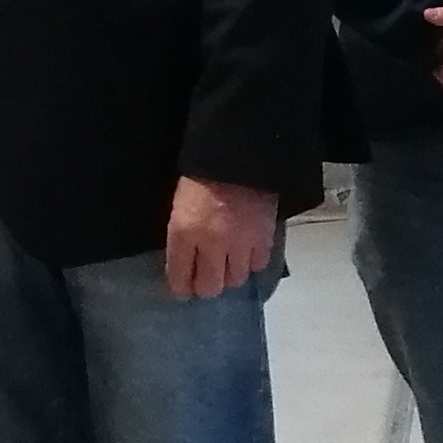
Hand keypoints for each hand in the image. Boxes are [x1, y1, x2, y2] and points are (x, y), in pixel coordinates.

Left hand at [165, 176, 277, 301]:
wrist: (237, 153)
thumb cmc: (201, 173)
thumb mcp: (179, 205)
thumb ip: (182, 236)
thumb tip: (185, 261)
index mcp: (183, 233)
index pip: (179, 277)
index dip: (180, 288)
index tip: (183, 289)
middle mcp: (211, 245)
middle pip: (210, 286)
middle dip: (205, 287)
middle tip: (206, 281)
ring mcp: (240, 243)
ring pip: (235, 280)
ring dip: (229, 275)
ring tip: (228, 266)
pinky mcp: (264, 237)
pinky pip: (258, 265)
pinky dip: (252, 262)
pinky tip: (247, 254)